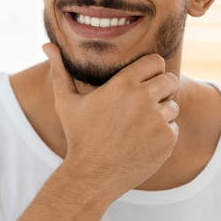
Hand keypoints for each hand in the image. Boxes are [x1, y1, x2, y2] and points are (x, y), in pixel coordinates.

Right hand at [42, 44, 178, 198]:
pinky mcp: (167, 139)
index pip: (156, 61)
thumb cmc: (78, 136)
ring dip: (160, 114)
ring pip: (172, 106)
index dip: (151, 70)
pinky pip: (173, 128)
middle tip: (142, 105)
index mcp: (122, 84)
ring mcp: (157, 119)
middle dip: (160, 89)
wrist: (92, 176)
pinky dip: (162, 135)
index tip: (142, 81)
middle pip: (170, 80)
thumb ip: (60, 70)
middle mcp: (143, 98)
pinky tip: (140, 142)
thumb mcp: (65, 102)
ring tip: (137, 127)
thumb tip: (46, 44)